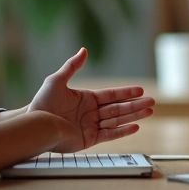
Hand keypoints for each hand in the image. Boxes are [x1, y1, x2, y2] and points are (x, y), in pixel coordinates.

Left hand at [29, 48, 155, 152]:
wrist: (36, 126)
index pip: (111, 95)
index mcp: (85, 99)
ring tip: (149, 112)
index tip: (140, 90)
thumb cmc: (43, 104)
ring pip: (117, 120)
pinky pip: (109, 134)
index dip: (126, 92)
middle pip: (118, 107)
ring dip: (134, 115)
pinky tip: (135, 126)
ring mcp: (90, 126)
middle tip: (152, 102)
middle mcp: (90, 113)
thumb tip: (83, 50)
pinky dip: (123, 130)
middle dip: (135, 105)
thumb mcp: (57, 80)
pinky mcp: (89, 139)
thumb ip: (72, 66)